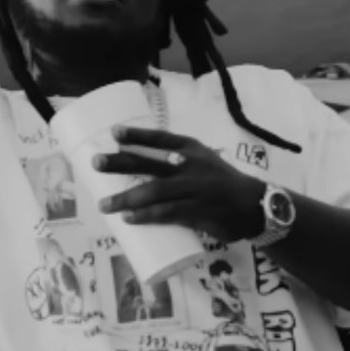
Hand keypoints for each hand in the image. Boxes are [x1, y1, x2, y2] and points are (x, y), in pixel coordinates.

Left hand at [95, 128, 264, 242]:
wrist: (253, 205)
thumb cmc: (221, 182)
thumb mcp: (202, 161)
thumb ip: (175, 161)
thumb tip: (137, 169)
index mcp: (191, 149)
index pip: (161, 138)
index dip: (137, 135)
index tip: (114, 133)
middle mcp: (190, 165)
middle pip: (150, 163)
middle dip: (121, 162)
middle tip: (96, 162)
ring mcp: (193, 189)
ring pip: (153, 192)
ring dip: (126, 198)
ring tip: (104, 204)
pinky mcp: (196, 211)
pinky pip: (166, 213)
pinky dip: (146, 215)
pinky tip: (129, 218)